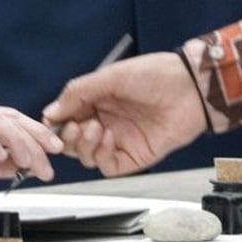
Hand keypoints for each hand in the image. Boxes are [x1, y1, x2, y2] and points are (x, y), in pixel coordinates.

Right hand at [40, 52, 206, 176]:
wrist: (190, 88)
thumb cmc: (156, 75)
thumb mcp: (110, 76)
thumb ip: (78, 92)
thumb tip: (52, 110)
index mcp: (98, 101)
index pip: (68, 117)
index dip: (57, 121)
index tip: (51, 121)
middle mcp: (106, 122)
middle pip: (74, 141)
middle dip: (67, 137)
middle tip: (72, 128)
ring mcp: (119, 140)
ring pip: (87, 156)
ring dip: (83, 145)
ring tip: (93, 128)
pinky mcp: (134, 156)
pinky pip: (107, 166)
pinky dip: (101, 155)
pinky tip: (107, 137)